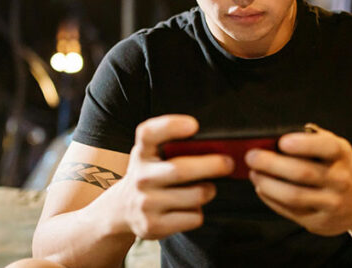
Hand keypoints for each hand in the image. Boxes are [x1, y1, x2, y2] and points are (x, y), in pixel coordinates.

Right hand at [111, 115, 233, 239]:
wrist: (123, 209)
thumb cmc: (151, 174)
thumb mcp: (152, 155)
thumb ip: (174, 147)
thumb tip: (217, 147)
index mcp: (142, 153)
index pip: (148, 134)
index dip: (170, 126)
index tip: (193, 125)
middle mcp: (140, 177)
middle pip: (180, 170)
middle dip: (212, 165)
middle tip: (228, 163)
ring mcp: (145, 203)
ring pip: (195, 195)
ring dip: (209, 190)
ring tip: (208, 188)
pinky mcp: (153, 225)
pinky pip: (193, 217)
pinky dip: (198, 212)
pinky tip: (191, 207)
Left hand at [245, 124, 351, 235]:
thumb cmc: (337, 168)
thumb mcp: (334, 149)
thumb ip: (311, 139)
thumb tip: (275, 136)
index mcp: (342, 155)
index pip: (327, 147)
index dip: (304, 144)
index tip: (282, 141)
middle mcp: (341, 180)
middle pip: (303, 172)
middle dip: (272, 164)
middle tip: (251, 157)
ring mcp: (332, 204)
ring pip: (294, 196)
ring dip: (268, 184)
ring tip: (254, 173)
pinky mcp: (321, 222)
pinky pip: (291, 211)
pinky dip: (271, 199)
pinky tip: (262, 188)